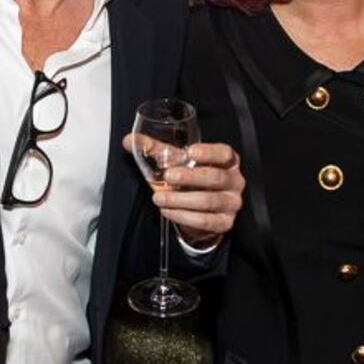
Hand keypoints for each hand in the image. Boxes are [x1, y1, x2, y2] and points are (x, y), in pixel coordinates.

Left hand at [125, 136, 243, 245]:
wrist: (200, 210)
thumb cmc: (192, 180)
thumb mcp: (177, 162)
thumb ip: (155, 150)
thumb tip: (129, 141)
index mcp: (226, 161)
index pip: (224, 153)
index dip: (209, 152)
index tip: (191, 152)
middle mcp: (234, 181)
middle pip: (216, 177)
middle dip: (190, 177)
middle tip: (168, 177)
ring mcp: (232, 203)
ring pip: (209, 201)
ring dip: (181, 200)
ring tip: (159, 197)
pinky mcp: (225, 222)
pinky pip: (205, 220)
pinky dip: (184, 216)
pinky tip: (168, 211)